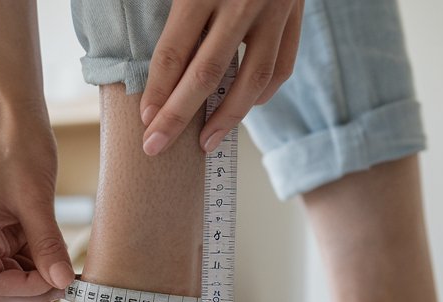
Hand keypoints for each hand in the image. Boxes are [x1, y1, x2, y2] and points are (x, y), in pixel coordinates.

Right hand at [0, 122, 74, 301]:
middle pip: (3, 286)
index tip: (58, 282)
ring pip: (17, 275)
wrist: (16, 114)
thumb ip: (47, 246)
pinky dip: (44, 264)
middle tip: (69, 282)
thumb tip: (63, 283)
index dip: (25, 290)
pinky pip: (25, 258)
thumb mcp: (35, 201)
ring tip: (71, 273)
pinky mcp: (9, 229)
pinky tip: (64, 263)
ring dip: (42, 278)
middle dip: (35, 288)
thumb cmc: (17, 148)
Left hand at [139, 0, 302, 155]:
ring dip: (227, 117)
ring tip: (205, 143)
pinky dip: (264, 93)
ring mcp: (274, 11)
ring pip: (252, 79)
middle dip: (178, 116)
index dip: (157, 90)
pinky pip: (282, 65)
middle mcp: (241, 2)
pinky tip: (244, 109)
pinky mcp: (297, 15)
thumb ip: (172, 8)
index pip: (173, 52)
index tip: (145, 119)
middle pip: (206, 73)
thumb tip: (148, 50)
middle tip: (156, 147)